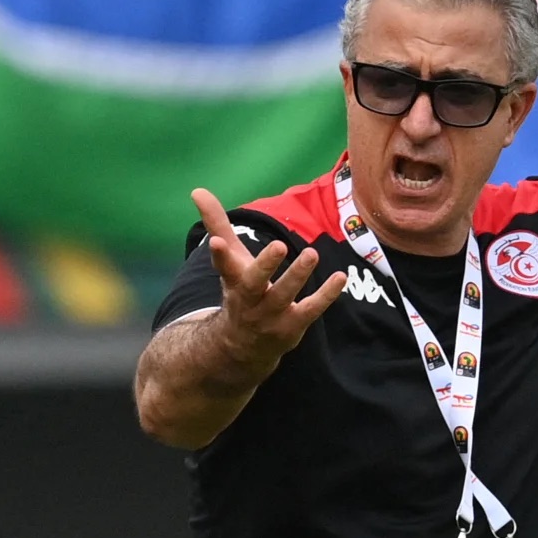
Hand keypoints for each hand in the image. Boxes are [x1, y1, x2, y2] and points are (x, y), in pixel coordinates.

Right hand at [193, 188, 346, 366]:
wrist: (243, 347)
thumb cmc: (240, 292)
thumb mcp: (230, 260)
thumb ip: (217, 225)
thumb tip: (197, 190)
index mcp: (232, 281)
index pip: (223, 266)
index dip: (219, 255)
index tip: (215, 242)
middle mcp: (249, 300)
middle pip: (253, 284)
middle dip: (264, 266)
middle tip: (278, 245)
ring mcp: (270, 316)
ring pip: (283, 296)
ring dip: (297, 276)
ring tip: (311, 253)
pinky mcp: (292, 326)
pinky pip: (310, 310)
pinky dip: (326, 295)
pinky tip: (339, 277)